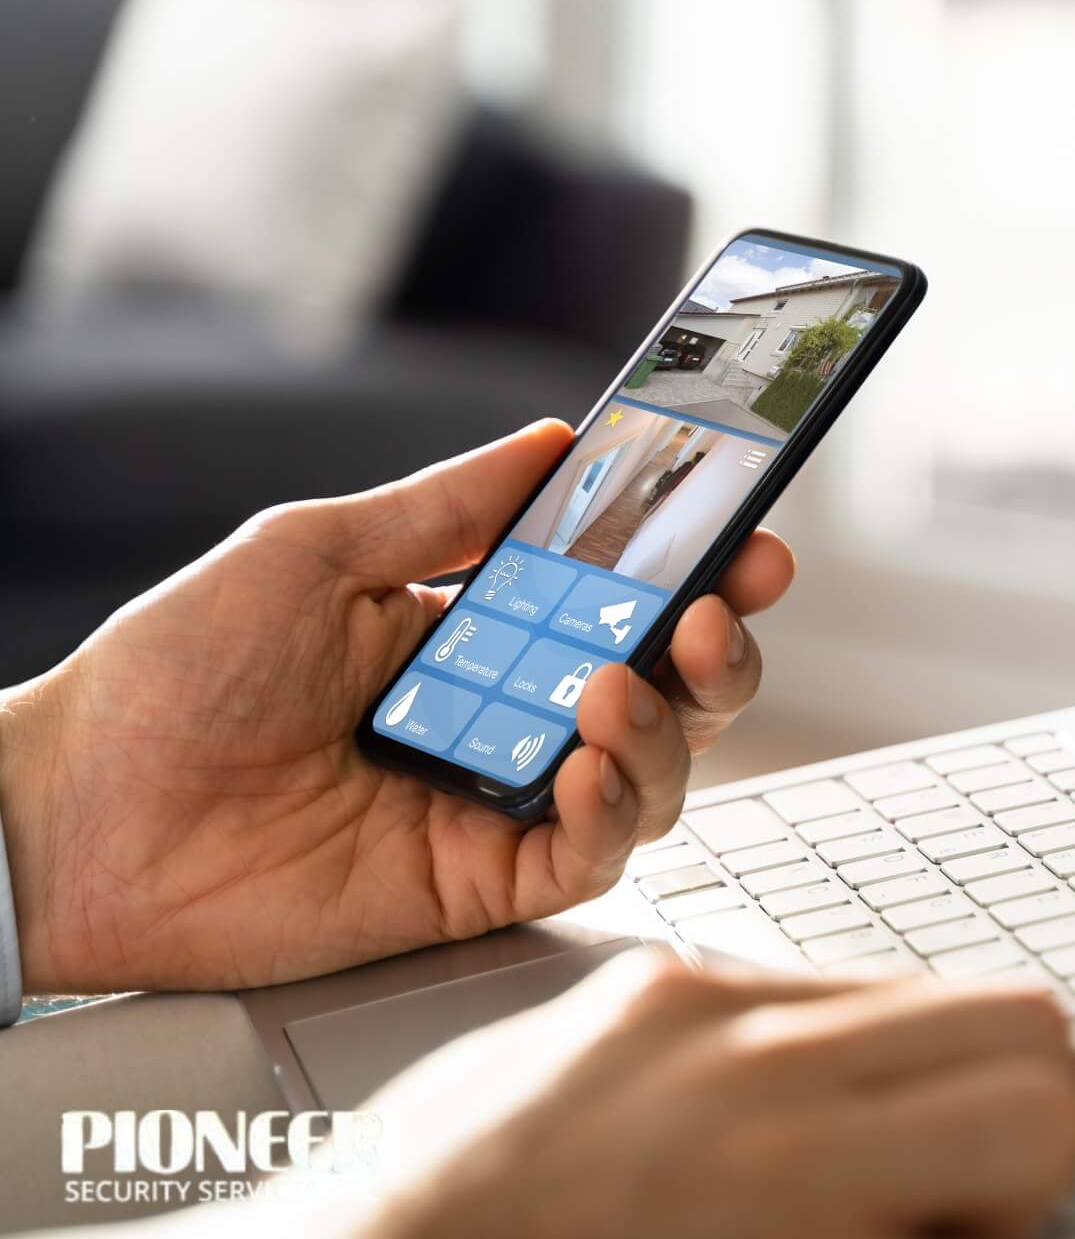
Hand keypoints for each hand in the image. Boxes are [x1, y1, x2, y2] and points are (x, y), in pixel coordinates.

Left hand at [0, 421, 794, 991]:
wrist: (75, 818)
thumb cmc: (167, 680)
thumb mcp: (313, 553)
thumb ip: (445, 506)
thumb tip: (552, 441)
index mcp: (475, 633)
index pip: (619, 602)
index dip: (697, 573)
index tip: (747, 540)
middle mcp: (504, 718)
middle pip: (667, 690)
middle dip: (719, 649)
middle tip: (717, 611)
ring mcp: (496, 804)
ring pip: (652, 775)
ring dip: (669, 725)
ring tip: (621, 686)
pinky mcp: (476, 886)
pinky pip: (589, 856)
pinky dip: (611, 810)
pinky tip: (584, 768)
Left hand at [361, 952, 1074, 1238]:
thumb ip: (908, 1238)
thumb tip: (1007, 1211)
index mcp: (786, 1165)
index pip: (1043, 1097)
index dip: (1067, 1169)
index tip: (1038, 1208)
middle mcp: (744, 1049)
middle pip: (1010, 1010)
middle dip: (1035, 1100)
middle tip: (999, 1181)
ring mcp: (681, 999)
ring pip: (911, 985)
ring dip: (933, 1068)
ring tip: (882, 1162)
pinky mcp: (631, 983)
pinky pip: (799, 983)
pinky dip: (831, 1049)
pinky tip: (782, 1127)